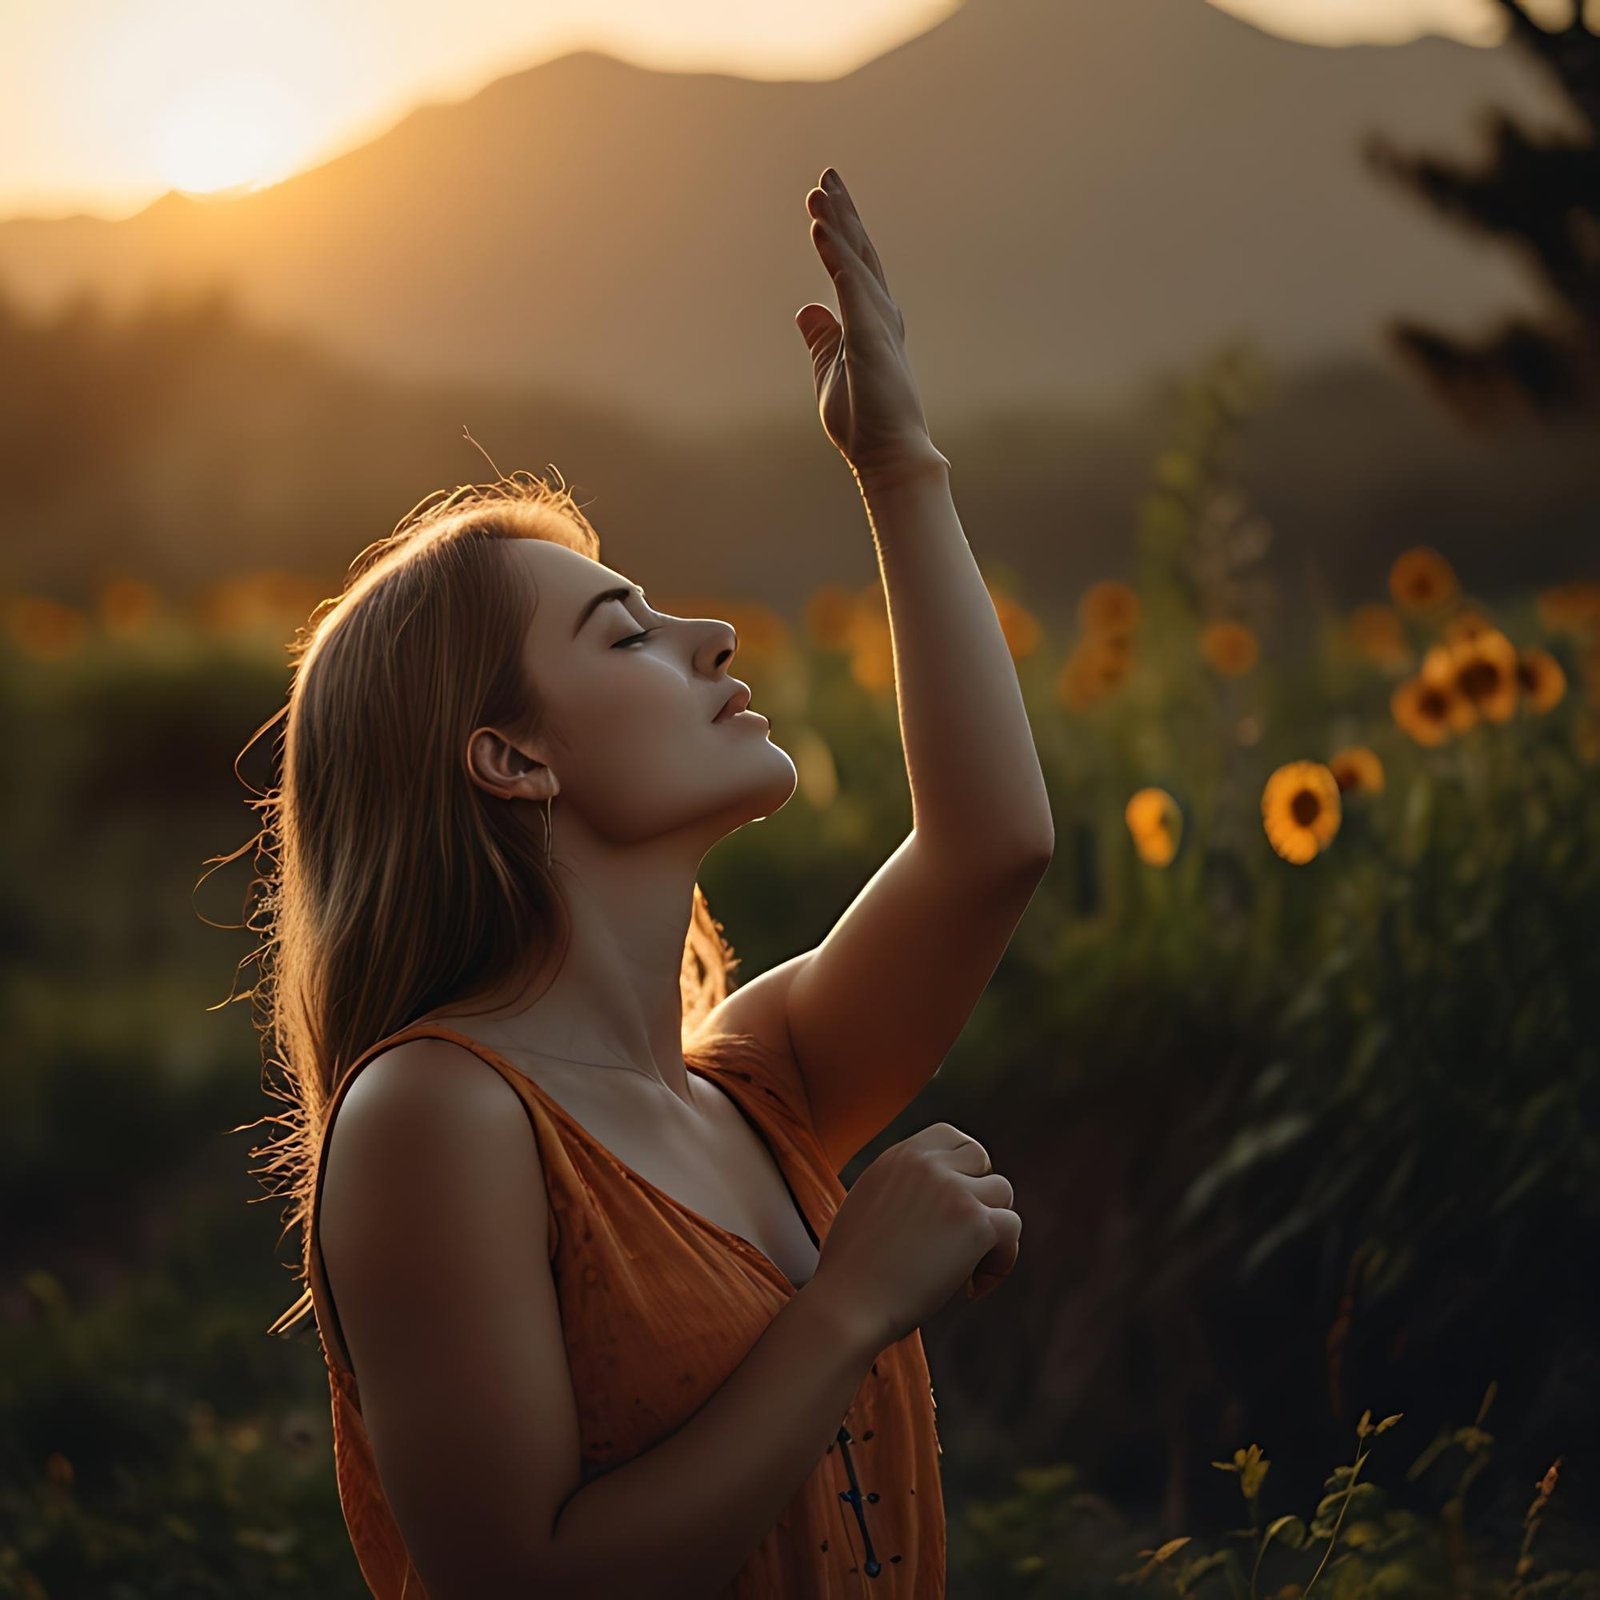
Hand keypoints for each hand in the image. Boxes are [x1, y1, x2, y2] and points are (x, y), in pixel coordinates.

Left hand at [795, 168, 946, 488]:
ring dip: (838, 225)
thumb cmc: (864, 422)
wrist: (890, 456)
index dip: (842, 232)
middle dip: (844, 213)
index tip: (827, 199)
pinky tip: (822, 230)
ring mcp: (877, 324)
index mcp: (872, 323)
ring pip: (855, 262)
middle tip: (828, 175)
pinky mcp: (870, 336)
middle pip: (860, 253)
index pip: (855, 267)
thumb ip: (822, 338)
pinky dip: (836, 255)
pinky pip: (850, 286)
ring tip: (819, 191)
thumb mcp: (832, 370)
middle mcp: (880, 316)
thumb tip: (807, 308)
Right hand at [809, 1121, 1020, 1349]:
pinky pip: (1011, 1228)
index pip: (950, 1135)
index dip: (963, 1165)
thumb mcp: (868, 1204)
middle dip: (979, 1193)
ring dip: (992, 1228)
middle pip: (980, 1158)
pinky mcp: (975, 1223)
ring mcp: (954, 1190)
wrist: (849, 1302)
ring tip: (967, 1267)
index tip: (958, 1198)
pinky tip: (971, 1289)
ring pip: (1002, 1192)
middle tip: (964, 1235)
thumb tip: (936, 1198)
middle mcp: (927, 1164)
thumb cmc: (851, 1270)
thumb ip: (902, 1187)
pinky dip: (1000, 1262)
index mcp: (898, 1156)